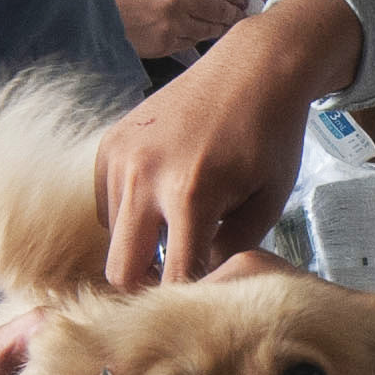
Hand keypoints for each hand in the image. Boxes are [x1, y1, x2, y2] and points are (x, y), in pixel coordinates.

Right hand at [95, 0, 361, 285]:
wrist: (253, 69)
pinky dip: (130, 215)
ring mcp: (121, 157)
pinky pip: (105, 204)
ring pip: (112, 238)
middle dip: (148, 287)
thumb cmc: (270, 136)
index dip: (186, 301)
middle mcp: (144, 176)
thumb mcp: (266, 202)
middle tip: (179, 281)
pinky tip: (163, 201)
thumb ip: (231, 251)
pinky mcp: (109, 144)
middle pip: (120, 270)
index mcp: (190, 194)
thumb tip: (199, 285)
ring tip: (179, 232)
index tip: (200, 306)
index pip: (172, 278)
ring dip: (141, 247)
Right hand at [104, 0, 248, 58]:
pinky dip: (195, 40)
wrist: (86, 7)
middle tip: (239, 17)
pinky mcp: (165, 42)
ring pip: (209, 28)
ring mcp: (174, 21)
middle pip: (221, 7)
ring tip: (222, 28)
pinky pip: (191, 43)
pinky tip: (195, 36)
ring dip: (217, 29)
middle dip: (233, 13)